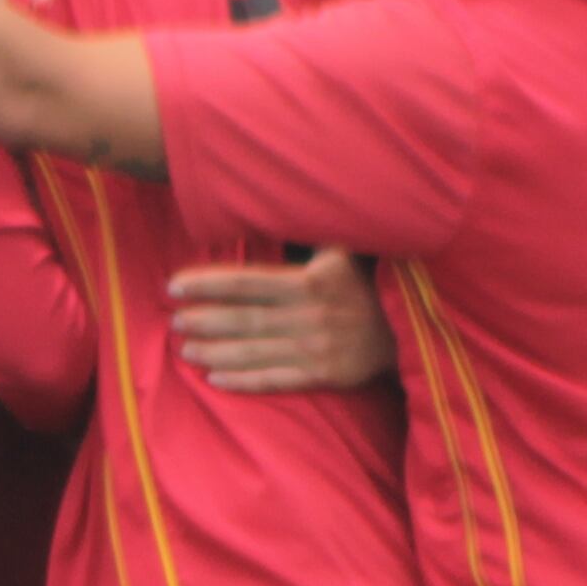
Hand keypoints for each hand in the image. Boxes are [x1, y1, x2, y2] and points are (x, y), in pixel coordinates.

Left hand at [167, 249, 390, 391]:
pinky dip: (245, 381)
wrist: (412, 328)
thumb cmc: (369, 284)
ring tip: (185, 350)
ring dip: (216, 351)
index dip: (208, 284)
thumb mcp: (345, 251)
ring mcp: (318, 348)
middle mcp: (312, 315)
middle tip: (174, 320)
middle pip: (245, 319)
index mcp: (314, 281)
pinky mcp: (326, 376)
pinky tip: (215, 379)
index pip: (248, 282)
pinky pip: (277, 380)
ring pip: (255, 351)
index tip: (174, 286)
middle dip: (205, 319)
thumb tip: (273, 203)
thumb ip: (309, 237)